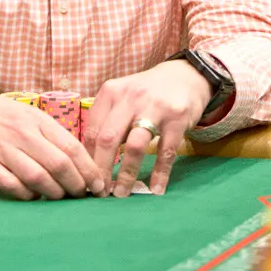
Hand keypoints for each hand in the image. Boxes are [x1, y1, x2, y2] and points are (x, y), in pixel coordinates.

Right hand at [0, 77, 103, 200]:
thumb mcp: (27, 114)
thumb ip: (49, 134)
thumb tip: (76, 160)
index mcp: (37, 120)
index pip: (71, 147)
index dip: (89, 169)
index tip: (98, 185)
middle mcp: (22, 134)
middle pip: (59, 165)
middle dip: (76, 185)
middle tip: (82, 195)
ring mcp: (3, 149)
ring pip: (38, 177)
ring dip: (54, 192)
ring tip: (59, 198)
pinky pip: (11, 185)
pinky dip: (26, 195)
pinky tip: (32, 196)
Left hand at [83, 60, 211, 197]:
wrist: (184, 76)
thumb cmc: (145, 93)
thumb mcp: (121, 96)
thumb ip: (106, 120)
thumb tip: (89, 159)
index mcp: (111, 92)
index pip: (91, 130)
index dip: (86, 159)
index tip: (86, 179)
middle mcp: (130, 97)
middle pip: (108, 139)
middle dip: (101, 170)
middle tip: (98, 192)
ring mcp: (155, 107)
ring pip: (134, 146)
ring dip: (126, 175)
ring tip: (120, 194)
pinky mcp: (177, 118)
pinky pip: (166, 151)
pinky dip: (159, 174)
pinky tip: (155, 189)